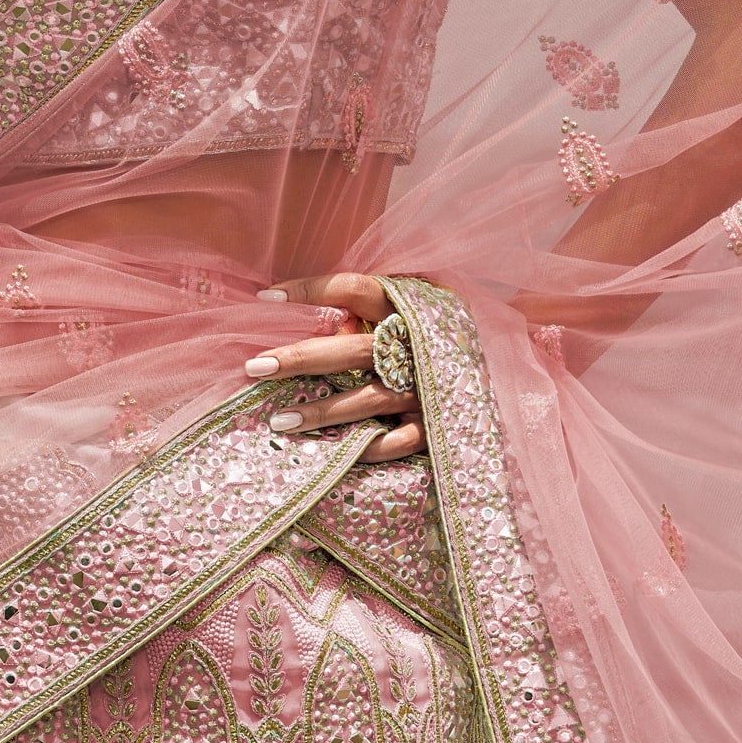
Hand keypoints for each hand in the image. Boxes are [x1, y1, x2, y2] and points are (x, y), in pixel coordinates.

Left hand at [243, 269, 423, 465]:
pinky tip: (332, 453)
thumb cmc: (424, 341)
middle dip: (301, 358)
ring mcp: (427, 387)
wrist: (485, 378)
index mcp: (409, 307)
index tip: (265, 298)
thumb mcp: (404, 313)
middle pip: (352, 349)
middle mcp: (417, 345)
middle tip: (256, 367)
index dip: (311, 289)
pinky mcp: (436, 425)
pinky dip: (365, 448)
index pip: (355, 289)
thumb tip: (300, 316)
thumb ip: (364, 313)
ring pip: (368, 399)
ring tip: (279, 420)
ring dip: (321, 412)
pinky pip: (397, 441)